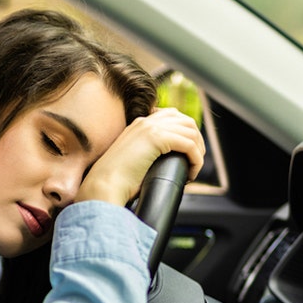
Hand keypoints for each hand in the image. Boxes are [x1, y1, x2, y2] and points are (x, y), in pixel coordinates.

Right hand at [74, 108, 204, 206]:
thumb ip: (147, 155)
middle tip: (195, 162)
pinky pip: (189, 145)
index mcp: (138, 125)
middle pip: (185, 120)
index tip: (188, 154)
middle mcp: (145, 122)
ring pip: (191, 131)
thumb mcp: (134, 161)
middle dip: (197, 140)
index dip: (186, 133)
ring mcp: (150, 128)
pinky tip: (190, 173)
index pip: (172, 117)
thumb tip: (167, 164)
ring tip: (193, 169)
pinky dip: (196, 160)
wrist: (104, 186)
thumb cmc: (116, 182)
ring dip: (198, 151)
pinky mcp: (156, 138)